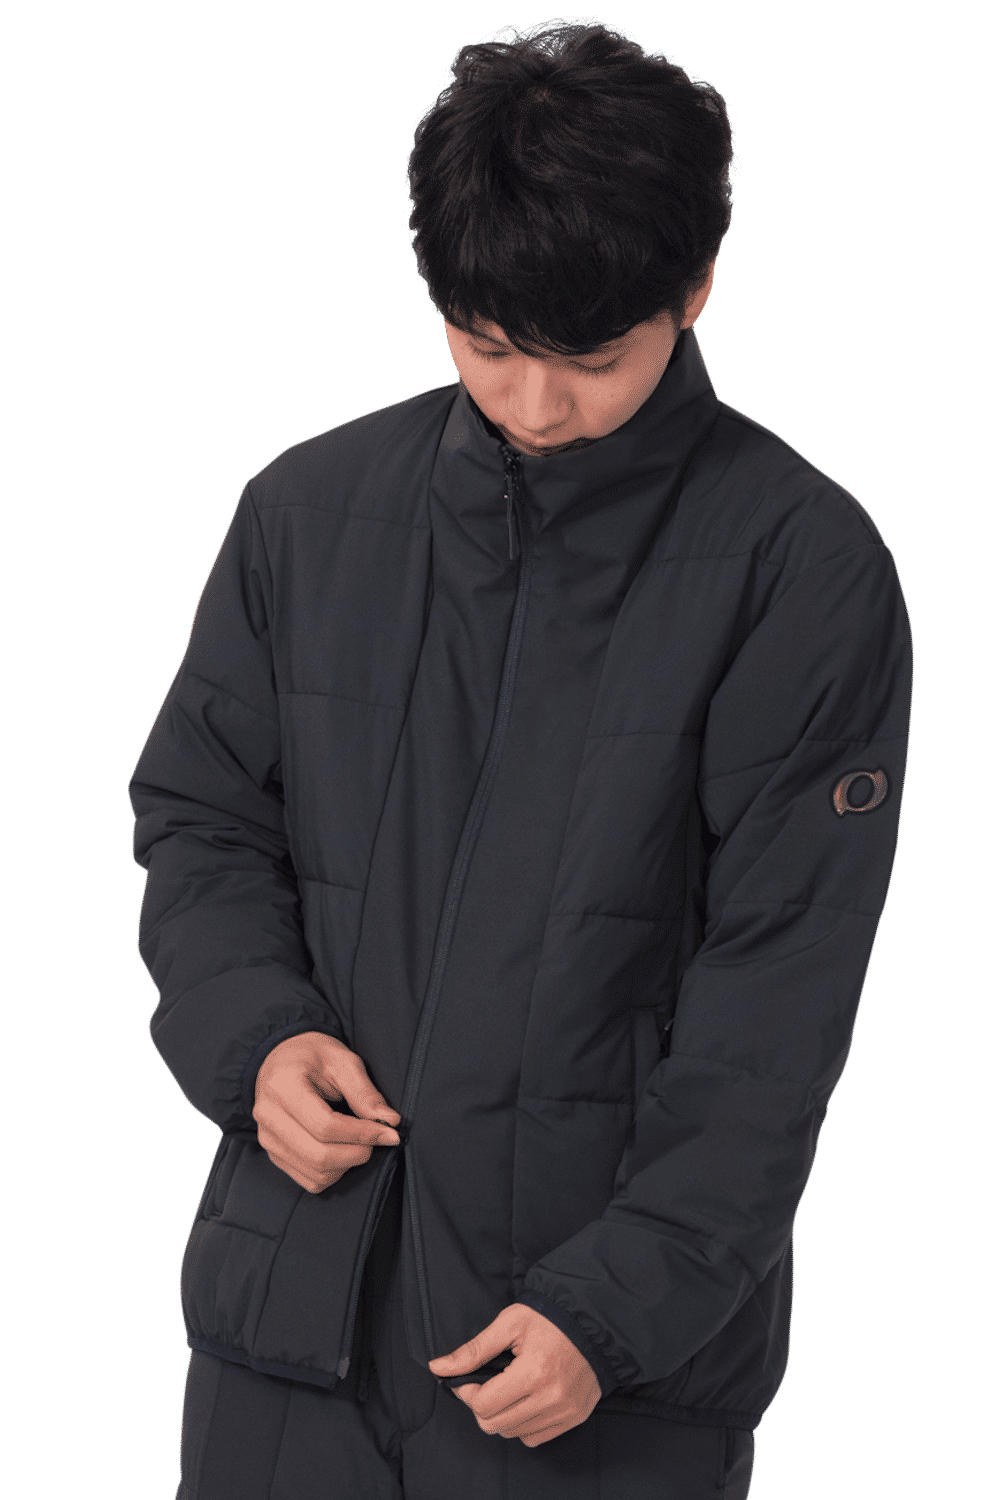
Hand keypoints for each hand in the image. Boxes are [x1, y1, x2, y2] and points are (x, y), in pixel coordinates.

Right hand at [253, 1031, 399, 1192]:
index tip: (390, 1132)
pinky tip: (344, 1151)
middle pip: (319, 1155)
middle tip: (378, 1139)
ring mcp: (267, 1138)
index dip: (362, 1134)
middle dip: (358, 1153)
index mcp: (282, 1085)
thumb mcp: (343, 1060)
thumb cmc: (313, 1056)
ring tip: (361, 1143)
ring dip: (348, 1165)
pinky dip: (334, 1173)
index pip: (325, 1126)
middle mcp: (268, 1115)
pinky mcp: (273, 1153)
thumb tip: (390, 1121)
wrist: (281, 1059)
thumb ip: (365, 1092)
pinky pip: (309, 1180)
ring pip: (315, 1173)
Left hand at [428, 1304, 601, 1445]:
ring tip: (509, 1387)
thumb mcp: (509, 1323)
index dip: (467, 1391)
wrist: (593, 1321)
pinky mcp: (574, 1418)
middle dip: (482, 1405)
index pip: (483, 1405)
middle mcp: (551, 1397)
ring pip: (513, 1434)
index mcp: (533, 1372)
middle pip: (494, 1425)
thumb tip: (438, 1367)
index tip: (470, 1377)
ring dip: (502, 1415)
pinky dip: (523, 1424)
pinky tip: (526, 1399)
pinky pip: (535, 1438)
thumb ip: (473, 1349)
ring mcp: (565, 1411)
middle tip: (487, 1382)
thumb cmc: (550, 1318)